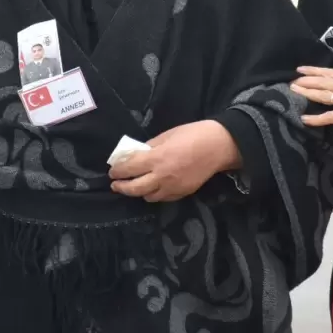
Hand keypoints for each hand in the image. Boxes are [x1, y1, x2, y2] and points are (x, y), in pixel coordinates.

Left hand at [109, 120, 240, 202]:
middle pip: (135, 189)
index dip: (118, 170)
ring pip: (148, 197)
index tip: (113, 170)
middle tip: (115, 184)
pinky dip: (154, 195)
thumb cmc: (193, 134)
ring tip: (134, 186)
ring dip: (138, 192)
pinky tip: (153, 188)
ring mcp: (173, 187)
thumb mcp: (167, 135)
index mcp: (156, 159)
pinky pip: (163, 198)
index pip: (129, 168)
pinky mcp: (183, 193)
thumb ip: (150, 147)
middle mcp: (162, 177)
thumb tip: (136, 153)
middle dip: (122, 187)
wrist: (219, 146)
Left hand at [292, 67, 332, 130]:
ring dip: (307, 93)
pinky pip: (329, 117)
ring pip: (323, 95)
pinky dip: (316, 119)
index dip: (315, 70)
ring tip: (293, 91)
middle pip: (323, 82)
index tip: (302, 69)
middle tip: (292, 80)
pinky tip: (304, 120)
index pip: (330, 73)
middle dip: (306, 81)